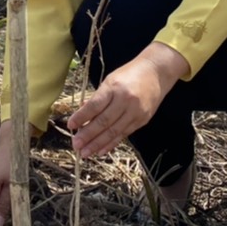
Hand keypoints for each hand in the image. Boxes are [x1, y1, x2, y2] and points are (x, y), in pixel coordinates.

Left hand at [67, 43, 187, 159]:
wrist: (156, 73)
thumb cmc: (129, 74)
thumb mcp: (110, 80)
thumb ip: (97, 98)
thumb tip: (82, 114)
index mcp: (114, 88)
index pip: (94, 106)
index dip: (81, 117)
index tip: (70, 126)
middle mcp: (125, 101)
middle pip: (103, 122)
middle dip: (88, 135)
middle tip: (76, 145)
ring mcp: (135, 112)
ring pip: (113, 131)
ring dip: (98, 144)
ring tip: (85, 153)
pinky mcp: (142, 120)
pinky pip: (124, 134)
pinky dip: (111, 144)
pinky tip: (100, 150)